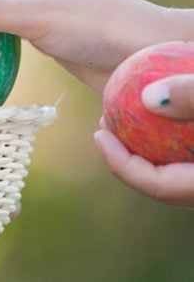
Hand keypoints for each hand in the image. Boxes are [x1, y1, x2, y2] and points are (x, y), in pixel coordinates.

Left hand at [94, 74, 193, 206]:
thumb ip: (193, 96)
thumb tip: (148, 97)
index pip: (158, 185)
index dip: (121, 162)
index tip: (98, 134)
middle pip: (165, 182)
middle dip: (129, 156)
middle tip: (105, 126)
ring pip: (178, 170)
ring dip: (151, 146)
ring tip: (126, 115)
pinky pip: (190, 156)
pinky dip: (173, 136)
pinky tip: (161, 106)